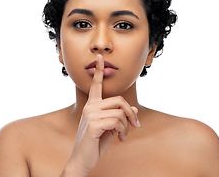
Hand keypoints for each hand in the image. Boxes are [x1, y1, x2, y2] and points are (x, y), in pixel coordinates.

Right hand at [62, 54, 139, 175]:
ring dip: (127, 126)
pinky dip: (123, 131)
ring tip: (123, 136)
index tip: (100, 57)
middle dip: (131, 113)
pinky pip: (117, 122)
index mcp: (92, 106)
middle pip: (119, 100)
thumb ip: (120, 117)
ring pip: (120, 112)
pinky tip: (120, 139)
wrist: (83, 160)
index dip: (99, 71)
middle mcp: (90, 107)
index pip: (96, 86)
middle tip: (135, 125)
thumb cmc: (96, 144)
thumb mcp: (111, 128)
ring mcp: (90, 115)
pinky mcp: (93, 124)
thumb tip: (134, 109)